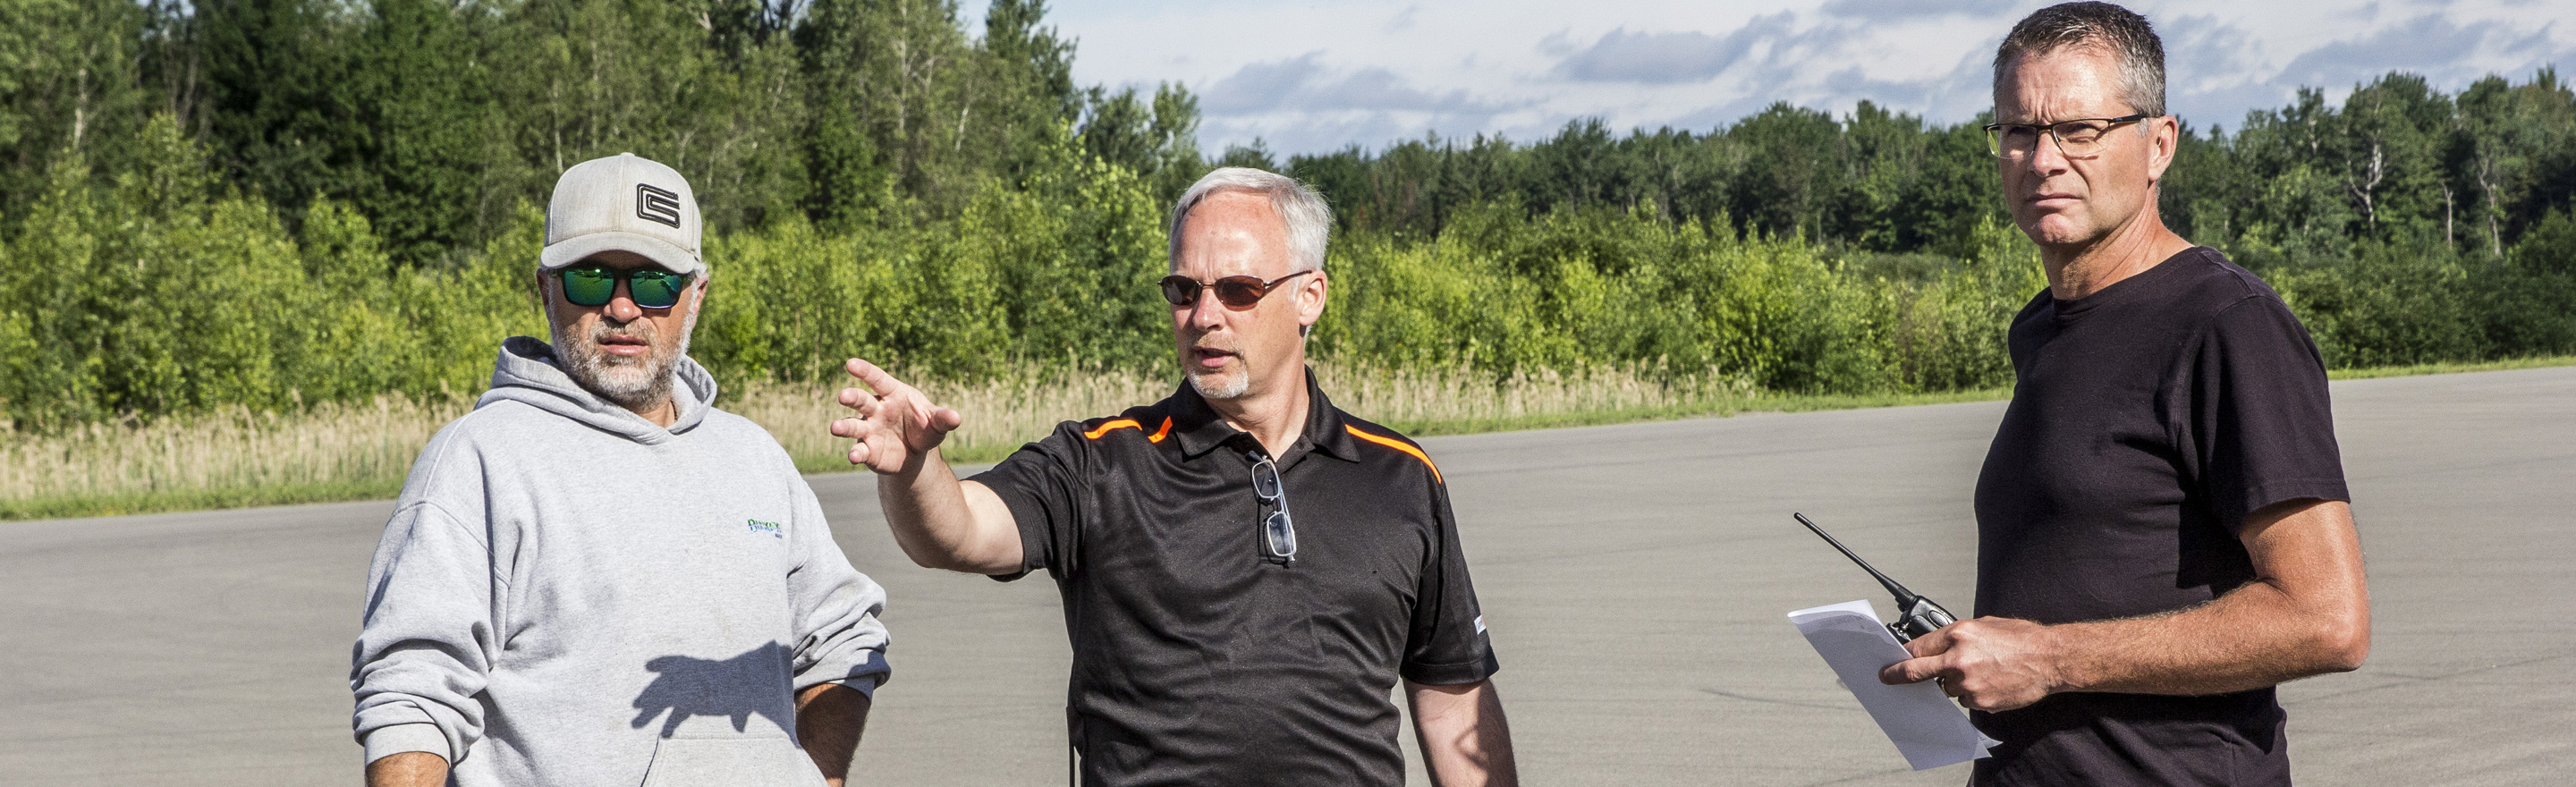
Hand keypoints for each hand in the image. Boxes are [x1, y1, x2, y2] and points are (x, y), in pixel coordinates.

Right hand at [830, 359, 963, 473]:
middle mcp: (876, 409)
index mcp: (892, 394)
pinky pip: (859, 450)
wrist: (917, 453)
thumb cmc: (924, 428)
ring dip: (844, 426)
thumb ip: (943, 419)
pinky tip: (854, 456)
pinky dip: (856, 453)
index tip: (850, 364)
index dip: (864, 371)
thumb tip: (956, 417)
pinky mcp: (867, 450)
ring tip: (835, 428)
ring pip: (853, 425)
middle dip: (851, 397)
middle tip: (843, 396)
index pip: (877, 379)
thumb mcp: (937, 423)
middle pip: (861, 400)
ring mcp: (869, 430)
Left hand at [1877, 616, 2064, 712]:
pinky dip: (1972, 693)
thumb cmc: (2021, 639)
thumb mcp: (1984, 625)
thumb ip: (1957, 637)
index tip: (1893, 660)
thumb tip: (1936, 646)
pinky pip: (1965, 700)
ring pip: (1946, 688)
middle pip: (1917, 671)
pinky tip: (1990, 682)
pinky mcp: (1980, 701)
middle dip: (1898, 675)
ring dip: (1954, 682)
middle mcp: (1958, 659)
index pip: (1917, 648)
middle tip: (1886, 678)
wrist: (2050, 659)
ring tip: (1981, 671)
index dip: (1904, 655)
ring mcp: (1968, 683)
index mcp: (1958, 634)